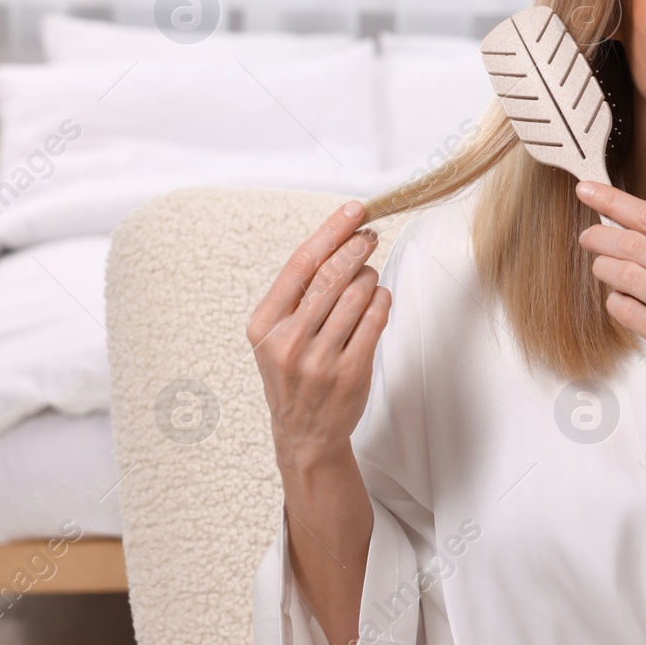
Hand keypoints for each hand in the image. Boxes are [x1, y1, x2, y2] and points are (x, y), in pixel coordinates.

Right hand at [248, 201, 389, 475]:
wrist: (304, 434)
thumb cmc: (294, 374)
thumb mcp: (276, 336)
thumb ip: (298, 296)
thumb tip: (337, 240)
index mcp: (263, 326)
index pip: (300, 265)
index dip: (330, 232)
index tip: (353, 210)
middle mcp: (288, 341)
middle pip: (332, 274)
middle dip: (357, 247)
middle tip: (369, 236)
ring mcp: (319, 359)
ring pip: (358, 293)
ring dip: (370, 277)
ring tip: (367, 278)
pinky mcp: (350, 372)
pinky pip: (376, 319)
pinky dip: (382, 301)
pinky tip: (378, 299)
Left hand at [575, 180, 645, 422]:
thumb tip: (643, 233)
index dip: (615, 201)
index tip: (587, 190)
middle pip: (634, 243)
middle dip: (600, 236)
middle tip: (586, 238)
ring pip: (626, 275)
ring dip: (604, 269)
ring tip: (601, 270)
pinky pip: (628, 312)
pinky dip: (615, 303)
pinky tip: (620, 304)